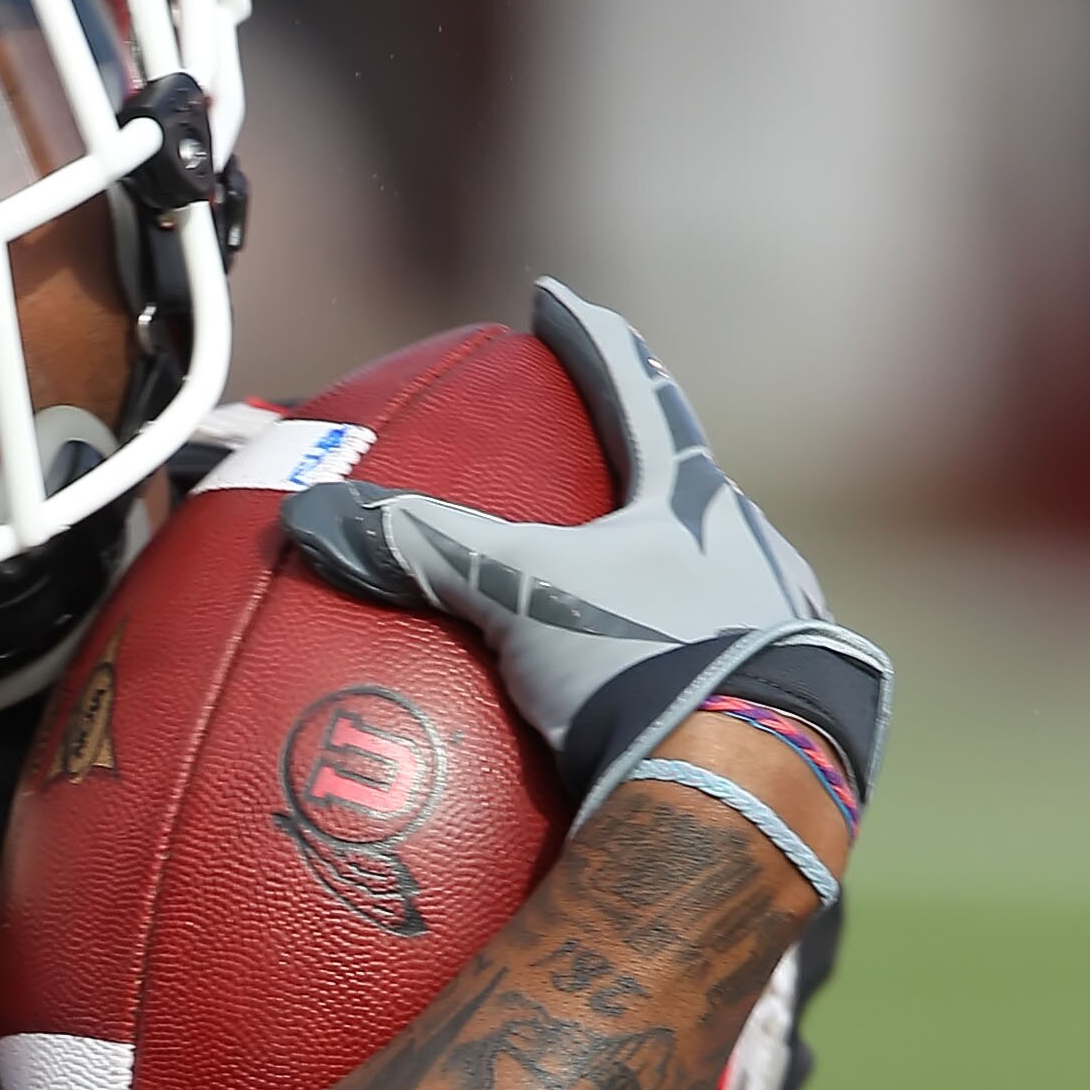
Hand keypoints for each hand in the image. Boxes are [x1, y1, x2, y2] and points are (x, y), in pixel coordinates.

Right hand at [282, 281, 889, 822]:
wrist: (752, 787)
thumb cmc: (648, 666)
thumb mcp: (527, 599)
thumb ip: (429, 550)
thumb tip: (311, 513)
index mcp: (696, 500)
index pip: (634, 392)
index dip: (588, 345)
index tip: (553, 302)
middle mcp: (750, 550)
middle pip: (685, 485)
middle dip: (638, 472)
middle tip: (595, 461)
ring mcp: (776, 630)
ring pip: (714, 577)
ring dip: (668, 575)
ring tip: (623, 592)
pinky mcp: (778, 712)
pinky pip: (714, 669)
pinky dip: (673, 668)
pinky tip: (647, 699)